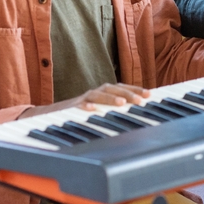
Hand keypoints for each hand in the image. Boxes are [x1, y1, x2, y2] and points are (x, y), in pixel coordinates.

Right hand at [17, 83, 149, 118]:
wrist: (53, 116)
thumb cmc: (83, 113)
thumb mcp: (102, 110)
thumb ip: (117, 109)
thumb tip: (139, 111)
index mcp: (105, 92)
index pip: (123, 87)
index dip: (136, 89)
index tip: (149, 94)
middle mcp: (96, 92)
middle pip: (113, 88)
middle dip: (128, 93)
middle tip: (140, 100)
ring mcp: (84, 98)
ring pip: (98, 95)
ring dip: (110, 98)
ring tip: (121, 103)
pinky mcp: (72, 107)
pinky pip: (79, 105)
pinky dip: (86, 106)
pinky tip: (92, 109)